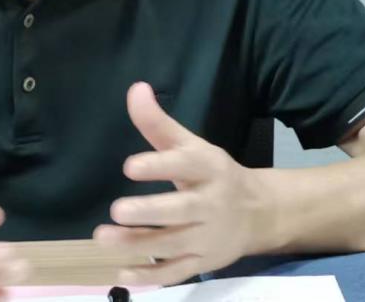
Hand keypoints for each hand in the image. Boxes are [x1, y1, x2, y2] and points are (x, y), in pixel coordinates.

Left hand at [93, 83, 277, 285]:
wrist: (260, 213)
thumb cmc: (212, 174)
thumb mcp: (191, 145)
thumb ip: (159, 122)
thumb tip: (135, 88)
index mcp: (209, 169)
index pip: (185, 166)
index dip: (159, 166)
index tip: (130, 166)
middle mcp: (211, 204)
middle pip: (181, 210)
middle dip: (150, 212)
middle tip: (117, 210)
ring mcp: (208, 237)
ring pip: (174, 244)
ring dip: (138, 245)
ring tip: (104, 238)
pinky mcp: (204, 263)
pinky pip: (177, 273)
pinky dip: (151, 277)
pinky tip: (122, 273)